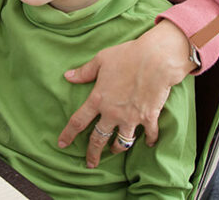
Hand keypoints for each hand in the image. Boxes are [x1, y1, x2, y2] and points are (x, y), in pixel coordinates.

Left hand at [57, 20, 193, 167]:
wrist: (156, 59)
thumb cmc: (128, 55)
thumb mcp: (101, 60)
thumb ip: (84, 72)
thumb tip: (67, 76)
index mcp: (98, 99)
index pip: (78, 121)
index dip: (68, 134)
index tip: (62, 144)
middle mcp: (112, 112)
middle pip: (98, 138)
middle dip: (93, 153)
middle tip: (90, 163)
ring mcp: (131, 117)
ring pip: (122, 142)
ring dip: (118, 148)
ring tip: (115, 150)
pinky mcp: (149, 117)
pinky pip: (149, 134)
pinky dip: (149, 140)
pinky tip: (148, 143)